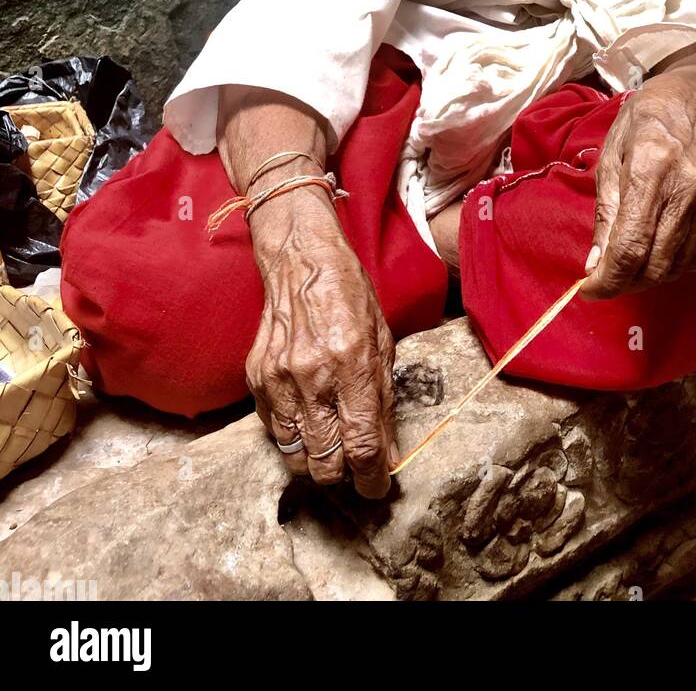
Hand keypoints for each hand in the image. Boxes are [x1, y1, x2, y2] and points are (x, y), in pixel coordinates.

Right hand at [246, 190, 397, 497]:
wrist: (302, 262)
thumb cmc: (350, 296)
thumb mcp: (383, 343)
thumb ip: (383, 401)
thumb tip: (387, 452)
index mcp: (351, 363)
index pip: (361, 445)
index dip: (372, 478)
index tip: (379, 486)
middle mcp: (312, 376)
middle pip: (325, 461)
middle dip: (344, 476)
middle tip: (356, 468)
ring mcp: (278, 379)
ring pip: (295, 456)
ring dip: (316, 463)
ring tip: (331, 452)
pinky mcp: (256, 379)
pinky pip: (274, 431)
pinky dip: (293, 438)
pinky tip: (308, 422)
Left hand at [581, 63, 695, 298]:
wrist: (695, 101)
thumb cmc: (642, 123)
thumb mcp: (610, 156)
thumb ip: (605, 213)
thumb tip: (595, 264)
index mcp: (652, 167)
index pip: (631, 245)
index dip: (607, 278)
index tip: (589, 289)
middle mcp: (689, 186)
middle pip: (656, 263)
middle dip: (624, 282)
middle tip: (605, 278)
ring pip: (678, 266)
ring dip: (647, 277)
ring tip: (628, 266)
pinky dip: (673, 266)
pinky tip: (656, 253)